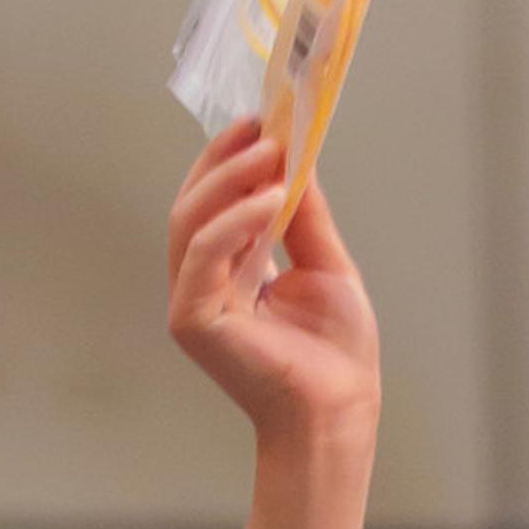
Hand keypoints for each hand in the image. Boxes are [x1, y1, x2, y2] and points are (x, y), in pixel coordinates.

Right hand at [169, 125, 379, 453]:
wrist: (338, 408)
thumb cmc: (335, 353)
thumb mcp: (325, 263)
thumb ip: (304, 213)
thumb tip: (295, 155)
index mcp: (230, 268)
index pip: (214, 200)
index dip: (230, 157)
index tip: (262, 120)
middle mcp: (203, 281)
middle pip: (194, 203)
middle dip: (225, 160)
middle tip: (263, 129)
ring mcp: (192, 301)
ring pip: (189, 221)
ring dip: (228, 181)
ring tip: (271, 157)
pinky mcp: (192, 320)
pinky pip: (199, 256)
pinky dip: (230, 222)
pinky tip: (269, 202)